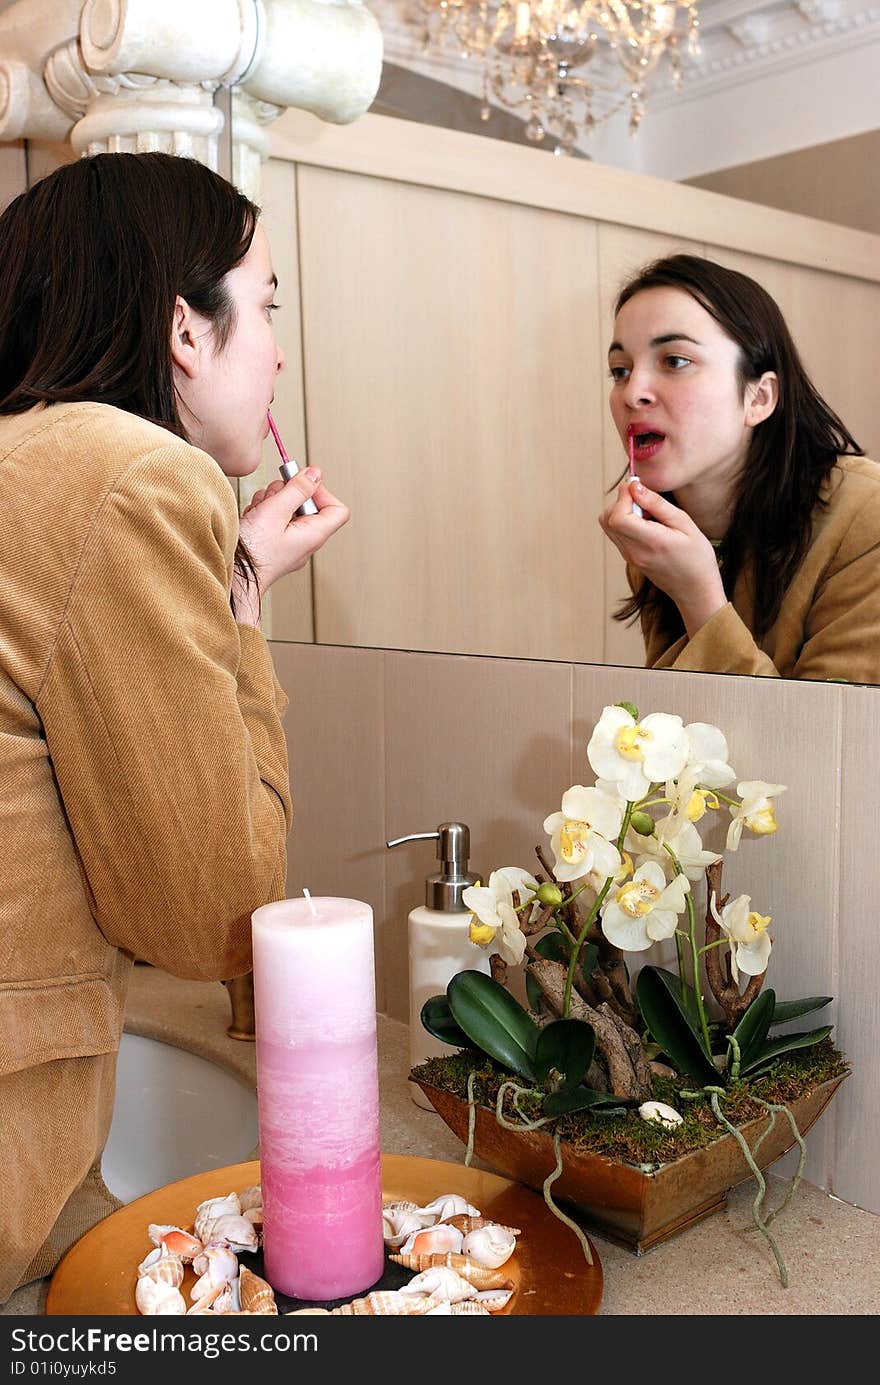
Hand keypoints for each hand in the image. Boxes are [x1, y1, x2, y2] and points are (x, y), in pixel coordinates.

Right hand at [234, 467, 349, 622]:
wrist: (232, 575)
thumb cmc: (253, 553)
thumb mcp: (276, 511)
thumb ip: (297, 490)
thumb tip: (314, 474)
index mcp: (314, 535)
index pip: (336, 509)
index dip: (321, 491)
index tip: (302, 482)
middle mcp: (305, 541)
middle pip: (307, 505)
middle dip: (288, 494)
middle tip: (273, 498)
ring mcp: (289, 542)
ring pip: (288, 509)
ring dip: (271, 502)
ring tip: (259, 511)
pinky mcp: (273, 543)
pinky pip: (274, 520)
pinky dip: (262, 513)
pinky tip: (252, 518)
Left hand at [599, 479, 726, 637]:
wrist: (695, 590)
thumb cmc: (697, 557)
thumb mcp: (685, 524)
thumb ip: (657, 505)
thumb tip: (634, 486)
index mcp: (650, 542)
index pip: (617, 517)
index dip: (623, 497)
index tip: (638, 488)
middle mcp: (634, 551)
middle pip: (607, 519)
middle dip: (621, 502)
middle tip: (644, 501)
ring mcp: (629, 557)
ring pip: (608, 526)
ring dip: (622, 511)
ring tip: (648, 514)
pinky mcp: (629, 558)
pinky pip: (617, 534)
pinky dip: (626, 522)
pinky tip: (647, 524)